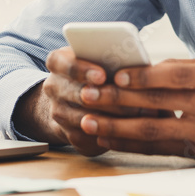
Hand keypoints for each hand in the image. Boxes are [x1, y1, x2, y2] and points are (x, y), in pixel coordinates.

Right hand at [13, 47, 164, 156]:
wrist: (71, 99)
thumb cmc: (94, 72)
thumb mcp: (97, 59)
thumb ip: (111, 59)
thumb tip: (140, 65)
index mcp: (58, 63)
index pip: (64, 63)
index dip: (83, 70)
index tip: (102, 76)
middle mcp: (53, 87)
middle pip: (75, 93)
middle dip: (104, 97)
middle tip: (129, 98)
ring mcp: (58, 112)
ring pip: (84, 118)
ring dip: (113, 117)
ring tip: (140, 113)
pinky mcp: (68, 135)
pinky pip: (89, 137)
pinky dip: (111, 134)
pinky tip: (132, 130)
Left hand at [75, 58, 194, 161]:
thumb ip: (185, 67)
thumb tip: (143, 68)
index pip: (178, 77)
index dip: (146, 77)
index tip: (118, 75)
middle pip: (159, 104)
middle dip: (119, 100)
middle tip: (89, 94)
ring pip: (153, 131)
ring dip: (116, 127)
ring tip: (89, 120)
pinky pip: (157, 149)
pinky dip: (129, 144)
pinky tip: (108, 138)